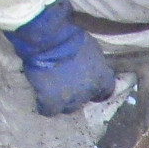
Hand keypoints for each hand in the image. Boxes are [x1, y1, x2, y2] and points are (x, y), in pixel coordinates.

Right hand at [5, 0, 117, 116]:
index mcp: (102, 78)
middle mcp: (89, 92)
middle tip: (67, 83)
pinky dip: (45, 106)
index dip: (97, 89)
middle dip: (78, 94)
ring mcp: (70, 99)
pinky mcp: (51, 101)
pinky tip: (42, 98)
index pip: (106, 91)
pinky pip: (48, 110)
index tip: (89, 83)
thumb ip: (96, 63)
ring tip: (54, 89)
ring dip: (63, 101)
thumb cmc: (71, 37)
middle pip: (85, 100)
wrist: (50, 39)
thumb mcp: (92, 49)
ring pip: (69, 108)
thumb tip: (94, 67)